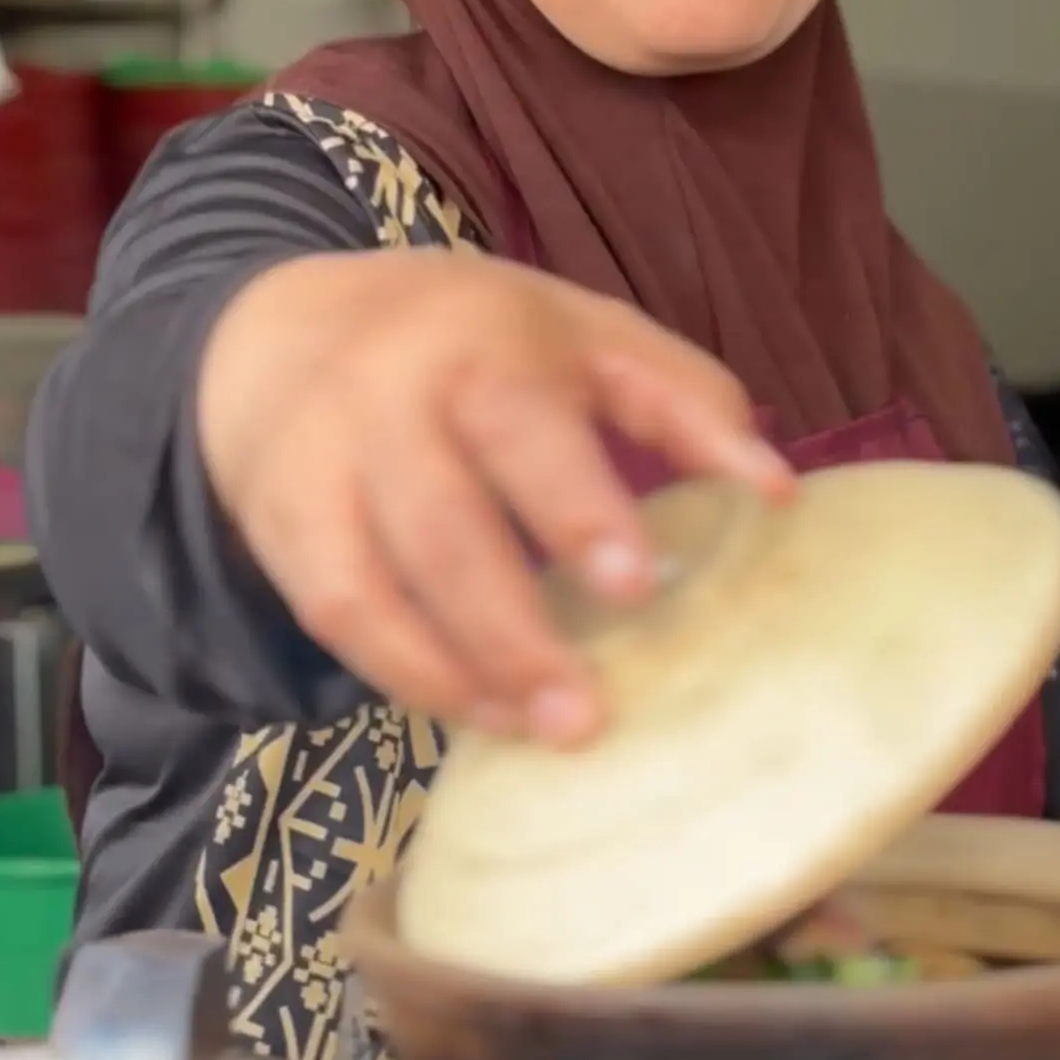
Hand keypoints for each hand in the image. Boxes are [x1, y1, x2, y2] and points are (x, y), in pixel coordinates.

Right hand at [198, 249, 790, 744]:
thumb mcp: (578, 332)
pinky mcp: (283, 530)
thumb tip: (777, 491)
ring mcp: (323, 471)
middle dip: (513, 631)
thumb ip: (680, 396)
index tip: (639, 586)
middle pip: (442, 527)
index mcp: (479, 347)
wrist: (282, 328)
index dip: (576, 509)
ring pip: (373, 587)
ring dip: (456, 672)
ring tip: (540, 731)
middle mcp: (389, 405)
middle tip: (588, 717)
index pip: (523, 431)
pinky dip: (401, 674)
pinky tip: (473, 710)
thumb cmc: (471, 337)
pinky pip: (334, 616)